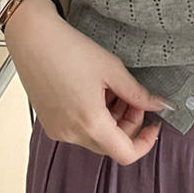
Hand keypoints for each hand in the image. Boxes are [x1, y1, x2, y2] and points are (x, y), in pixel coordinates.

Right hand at [4, 0, 171, 163]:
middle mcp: (71, 134)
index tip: (153, 124)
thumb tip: (160, 105)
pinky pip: (79, 129)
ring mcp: (57, 129)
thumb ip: (139, 94)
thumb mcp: (112, 70)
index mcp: (90, 123)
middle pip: (111, 144)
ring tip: (112, 89)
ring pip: (95, 136)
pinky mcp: (49, 122)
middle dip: (129, 124)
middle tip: (133, 97)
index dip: (145, 142)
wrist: (33, 38)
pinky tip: (94, 91)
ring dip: (111, 120)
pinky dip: (93, 117)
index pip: (126, 154)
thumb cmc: (68, 49)